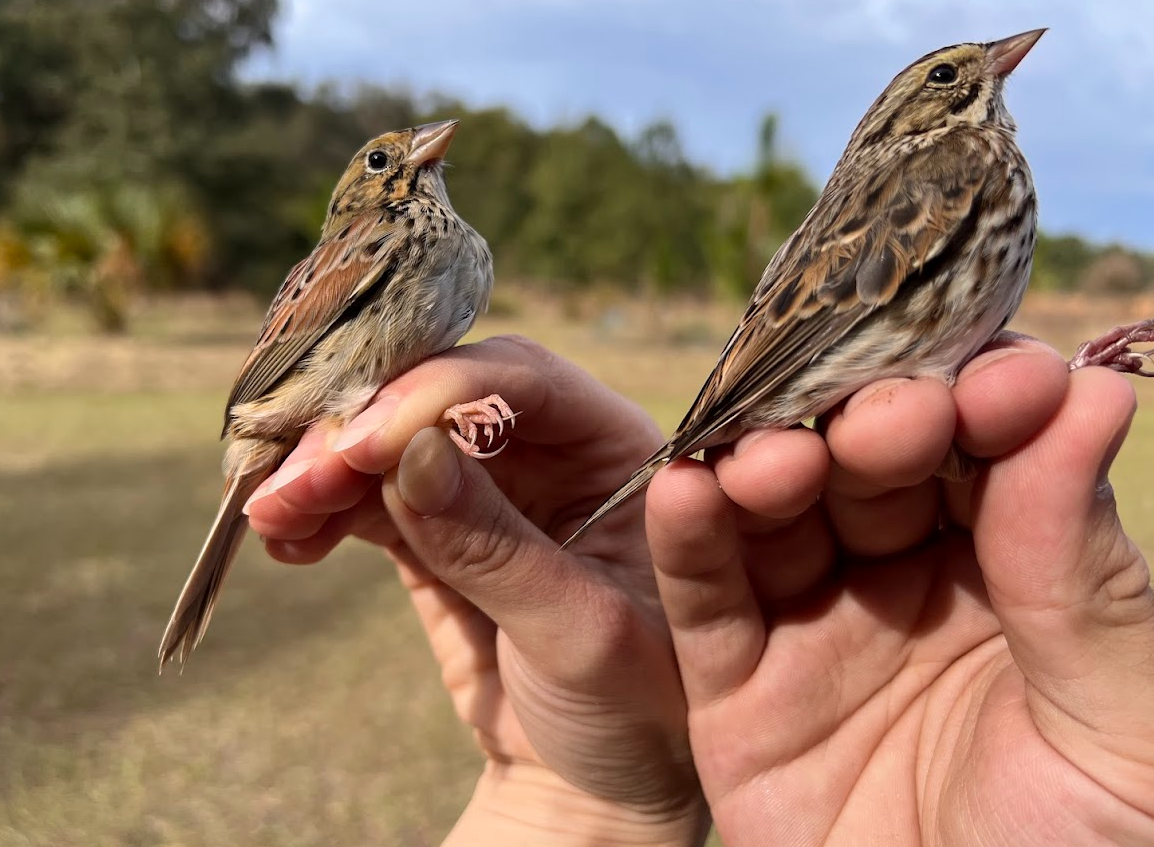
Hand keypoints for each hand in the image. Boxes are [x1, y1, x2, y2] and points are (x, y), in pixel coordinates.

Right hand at [247, 336, 708, 845]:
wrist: (592, 781)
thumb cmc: (630, 711)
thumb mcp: (579, 635)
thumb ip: (495, 547)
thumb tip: (406, 455)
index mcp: (617, 449)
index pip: (525, 381)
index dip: (438, 395)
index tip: (363, 444)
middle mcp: (554, 449)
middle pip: (443, 397)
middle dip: (365, 430)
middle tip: (298, 479)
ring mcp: (491, 484)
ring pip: (394, 442)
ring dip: (326, 468)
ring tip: (272, 513)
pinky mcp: (436, 526)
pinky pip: (370, 496)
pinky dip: (324, 508)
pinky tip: (286, 536)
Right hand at [646, 338, 1153, 845]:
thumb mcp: (1124, 729)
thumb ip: (1088, 571)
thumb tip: (1091, 394)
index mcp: (1015, 574)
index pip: (990, 452)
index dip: (992, 403)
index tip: (1006, 380)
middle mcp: (905, 583)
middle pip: (873, 467)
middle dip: (874, 427)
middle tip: (887, 417)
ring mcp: (814, 630)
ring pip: (778, 516)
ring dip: (770, 466)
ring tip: (777, 458)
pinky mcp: (733, 690)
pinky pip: (705, 602)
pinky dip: (688, 540)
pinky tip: (686, 488)